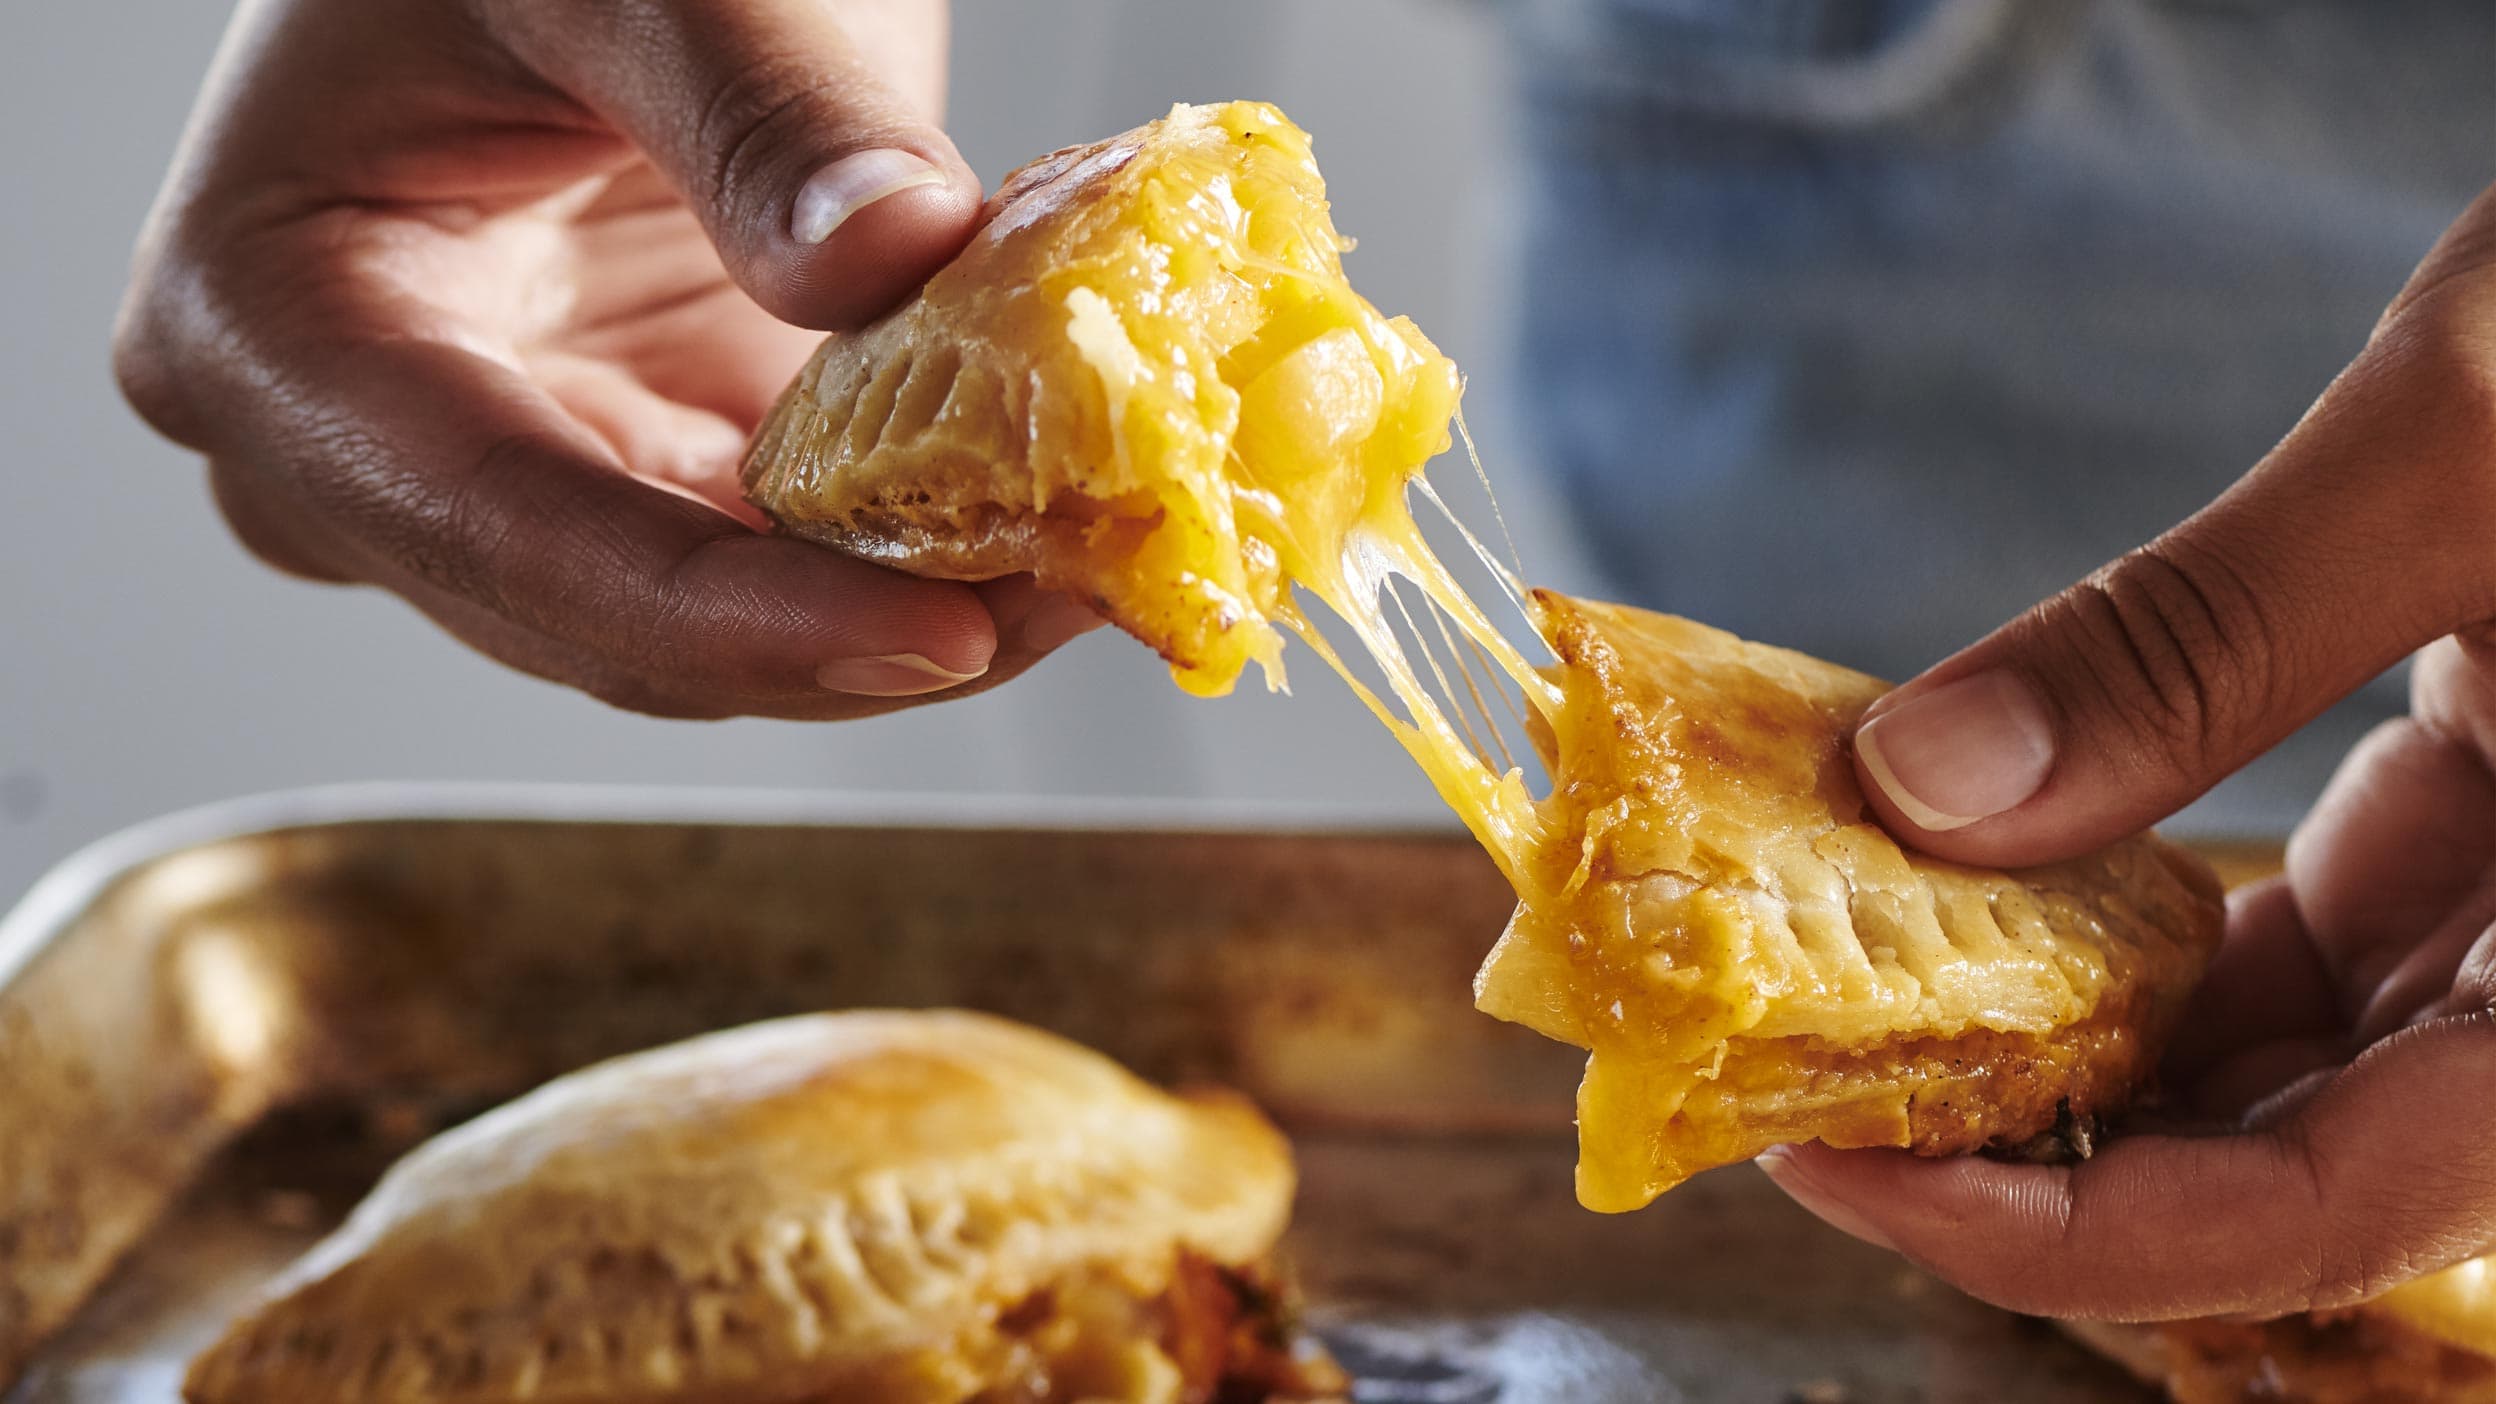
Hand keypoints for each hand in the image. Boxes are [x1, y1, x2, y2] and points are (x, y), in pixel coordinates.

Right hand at [115, 0, 1099, 718]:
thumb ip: (759, 105)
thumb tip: (896, 248)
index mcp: (274, 329)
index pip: (502, 530)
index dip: (727, 615)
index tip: (928, 637)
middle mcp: (371, 451)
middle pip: (614, 621)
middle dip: (848, 630)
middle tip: (1073, 586)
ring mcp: (514, 471)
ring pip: (712, 625)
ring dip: (905, 606)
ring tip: (1091, 557)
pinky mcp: (640, 462)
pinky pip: (774, 559)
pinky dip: (911, 548)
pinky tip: (1045, 515)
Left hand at [1756, 181, 2495, 1321]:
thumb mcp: (2469, 446)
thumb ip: (2200, 636)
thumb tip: (1920, 786)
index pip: (2340, 1206)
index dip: (2079, 1232)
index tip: (1852, 1177)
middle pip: (2296, 1168)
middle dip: (2039, 1152)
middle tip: (1805, 1084)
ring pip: (2292, 1068)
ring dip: (2076, 1045)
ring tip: (1867, 990)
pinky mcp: (2495, 838)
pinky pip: (2307, 951)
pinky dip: (2142, 937)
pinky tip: (1995, 886)